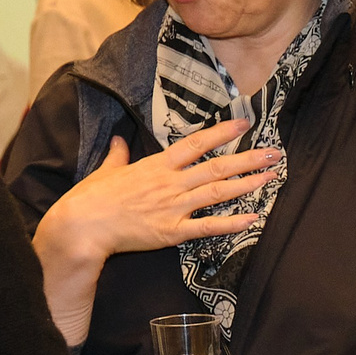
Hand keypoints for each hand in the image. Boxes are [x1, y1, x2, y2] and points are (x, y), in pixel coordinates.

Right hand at [37, 121, 278, 263]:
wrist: (81, 227)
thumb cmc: (91, 198)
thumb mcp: (106, 170)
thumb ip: (119, 155)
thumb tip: (120, 141)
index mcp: (156, 166)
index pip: (195, 144)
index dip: (222, 133)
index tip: (244, 123)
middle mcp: (171, 183)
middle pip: (217, 167)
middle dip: (248, 159)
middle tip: (274, 153)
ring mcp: (174, 207)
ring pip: (218, 192)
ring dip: (248, 184)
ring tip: (270, 177)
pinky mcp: (173, 231)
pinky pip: (208, 226)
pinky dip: (232, 223)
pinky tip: (253, 218)